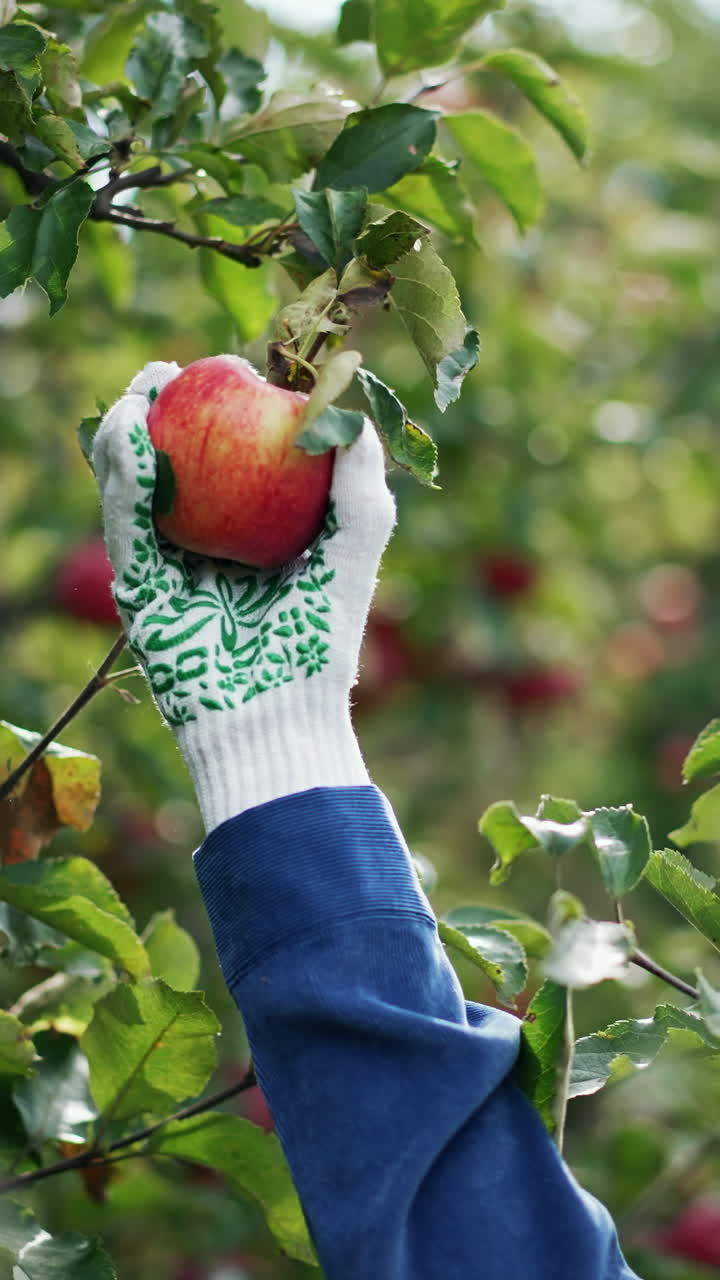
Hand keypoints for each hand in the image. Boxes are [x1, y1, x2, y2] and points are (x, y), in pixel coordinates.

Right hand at [93, 360, 396, 830]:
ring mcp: (168, 565)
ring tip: (144, 387)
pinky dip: (122, 472)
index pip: (228, 454)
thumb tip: (348, 398)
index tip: (231, 366)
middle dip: (160, 407)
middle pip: (172, 459)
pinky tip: (131, 431)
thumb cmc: (325, 633)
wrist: (282, 713)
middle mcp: (206, 543)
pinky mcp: (138, 588)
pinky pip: (124, 520)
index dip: (221, 406)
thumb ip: (359, 475)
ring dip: (126, 426)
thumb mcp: (356, 543)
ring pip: (133, 482)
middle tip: (172, 371)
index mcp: (253, 532)